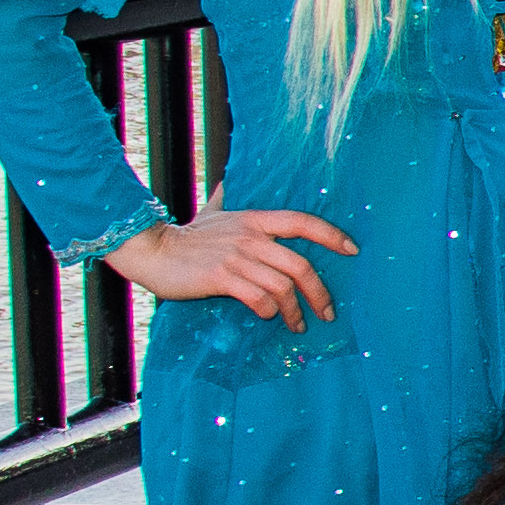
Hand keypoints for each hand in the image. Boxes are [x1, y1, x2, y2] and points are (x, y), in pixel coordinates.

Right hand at [109, 209, 353, 323]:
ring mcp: (237, 257)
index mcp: (255, 219)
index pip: (303, 221)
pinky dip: (267, 310)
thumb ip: (228, 199)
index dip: (331, 234)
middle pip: (301, 265)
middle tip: (327, 312)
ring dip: (294, 310)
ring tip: (298, 324)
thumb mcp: (213, 212)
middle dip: (320, 293)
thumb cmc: (187, 237)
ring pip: (282, 286)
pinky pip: (258, 297)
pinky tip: (267, 316)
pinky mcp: (222, 277)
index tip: (352, 250)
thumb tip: (229, 180)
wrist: (152, 251)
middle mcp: (251, 237)